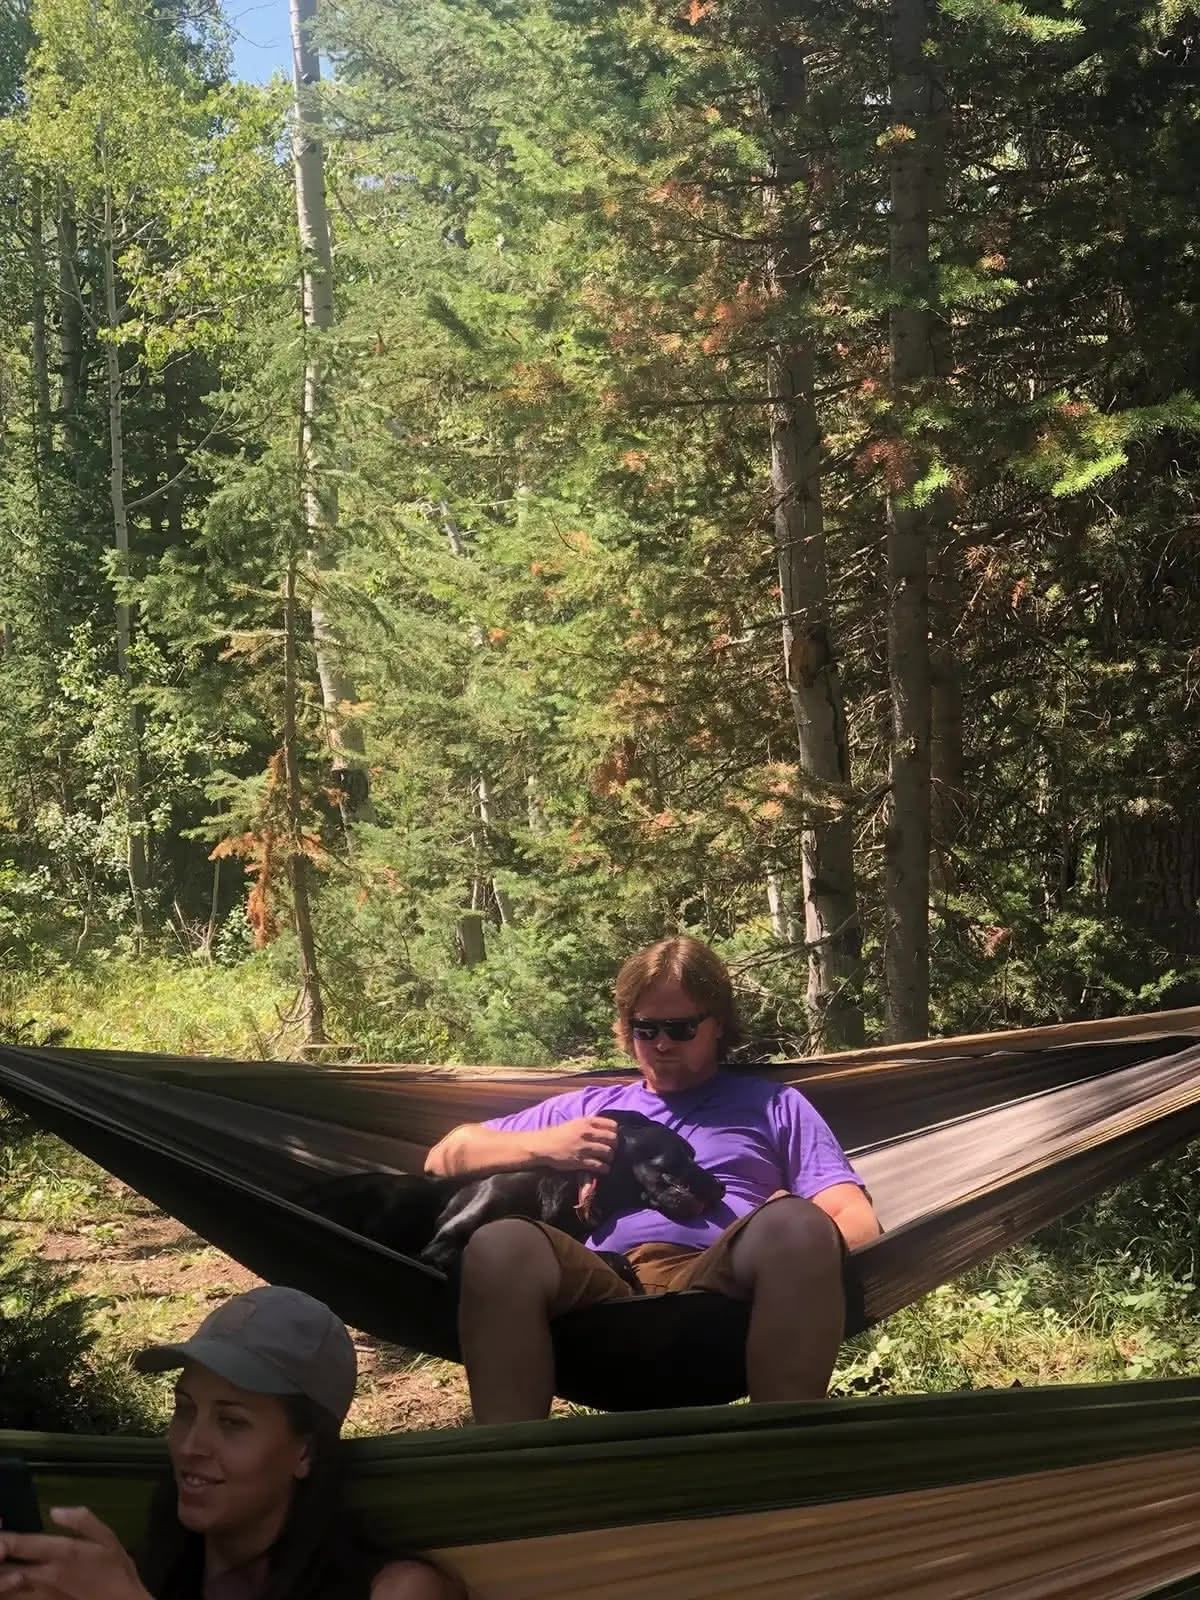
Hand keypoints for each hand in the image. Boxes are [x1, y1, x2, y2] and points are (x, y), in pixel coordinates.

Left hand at [0, 1507, 151, 1599]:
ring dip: (1, 1578)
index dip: (2, 1538)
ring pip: (7, 1589)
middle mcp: (46, 1575)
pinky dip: (9, 1591)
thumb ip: (83, 1521)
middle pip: (6, 1570)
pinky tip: (9, 1583)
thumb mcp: (108, 1538)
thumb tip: (55, 1510)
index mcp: (61, 1553)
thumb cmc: (116, 1571)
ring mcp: (41, 1595)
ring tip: (1, 1567)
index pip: (20, 1544)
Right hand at [528, 1116, 617, 1171]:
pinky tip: (604, 1169)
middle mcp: (587, 1133)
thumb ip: (590, 1124)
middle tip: (612, 1150)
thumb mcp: (575, 1123)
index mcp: (586, 1122)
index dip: (615, 1132)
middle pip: (612, 1139)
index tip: (614, 1137)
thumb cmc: (559, 1133)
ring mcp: (584, 1147)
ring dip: (610, 1158)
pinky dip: (604, 1168)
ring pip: (608, 1152)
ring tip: (608, 1160)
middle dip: (615, 1146)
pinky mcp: (580, 1161)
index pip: (612, 1125)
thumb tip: (606, 1129)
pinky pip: (599, 1165)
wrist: (543, 1145)